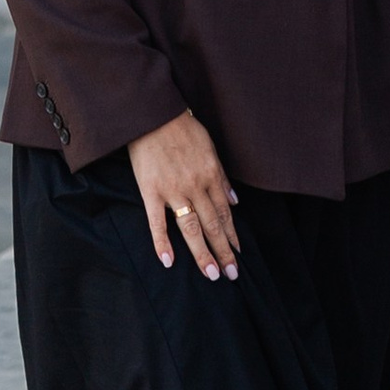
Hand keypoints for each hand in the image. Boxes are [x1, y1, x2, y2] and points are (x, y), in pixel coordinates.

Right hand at [129, 108, 238, 281]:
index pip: (225, 212)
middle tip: (231, 274)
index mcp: (211, 175)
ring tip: (212, 274)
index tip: (239, 253)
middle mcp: (196, 187)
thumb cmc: (182, 129)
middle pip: (213, 225)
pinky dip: (162, 243)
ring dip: (203, 253)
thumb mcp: (210, 148)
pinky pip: (157, 222)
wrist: (152, 114)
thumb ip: (221, 177)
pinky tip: (169, 262)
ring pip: (191, 228)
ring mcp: (173, 191)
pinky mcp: (151, 192)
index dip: (232, 235)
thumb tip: (234, 200)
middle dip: (224, 251)